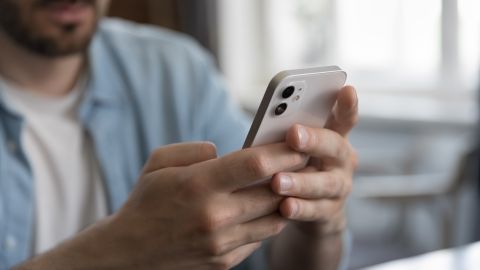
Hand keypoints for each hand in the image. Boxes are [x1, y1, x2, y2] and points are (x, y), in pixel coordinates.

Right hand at [99, 141, 306, 269]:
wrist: (128, 253)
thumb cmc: (145, 202)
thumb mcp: (158, 163)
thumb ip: (195, 149)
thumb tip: (225, 152)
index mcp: (197, 185)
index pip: (255, 164)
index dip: (282, 151)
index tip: (298, 142)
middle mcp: (214, 216)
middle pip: (273, 192)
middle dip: (294, 173)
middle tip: (305, 159)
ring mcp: (221, 243)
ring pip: (274, 219)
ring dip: (286, 200)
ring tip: (289, 183)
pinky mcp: (225, 261)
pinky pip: (259, 238)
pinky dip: (267, 221)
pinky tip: (266, 209)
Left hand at [270, 85, 357, 234]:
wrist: (312, 208)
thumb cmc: (297, 165)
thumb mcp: (296, 147)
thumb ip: (290, 134)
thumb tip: (267, 123)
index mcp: (333, 136)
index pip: (344, 117)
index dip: (347, 105)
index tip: (347, 90)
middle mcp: (342, 159)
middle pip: (334, 146)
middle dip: (314, 139)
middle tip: (294, 134)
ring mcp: (340, 186)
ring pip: (325, 183)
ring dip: (301, 181)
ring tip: (277, 181)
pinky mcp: (331, 211)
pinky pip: (316, 210)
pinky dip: (300, 208)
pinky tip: (284, 207)